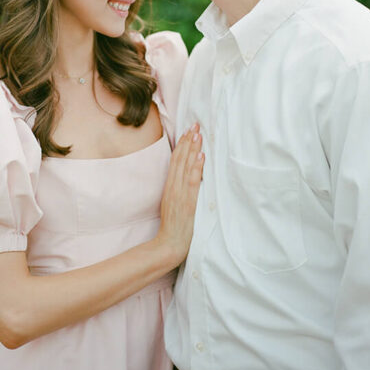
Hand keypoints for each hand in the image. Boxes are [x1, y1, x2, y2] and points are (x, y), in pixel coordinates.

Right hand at [155, 124, 203, 266]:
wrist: (169, 244)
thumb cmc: (173, 227)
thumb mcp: (173, 204)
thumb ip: (177, 191)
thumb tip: (186, 178)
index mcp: (169, 186)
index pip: (175, 160)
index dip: (182, 145)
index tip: (188, 131)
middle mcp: (173, 187)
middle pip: (180, 159)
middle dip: (188, 141)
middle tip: (195, 125)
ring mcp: (179, 193)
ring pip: (185, 166)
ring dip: (192, 149)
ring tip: (198, 134)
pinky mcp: (187, 202)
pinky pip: (191, 181)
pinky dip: (195, 167)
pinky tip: (200, 156)